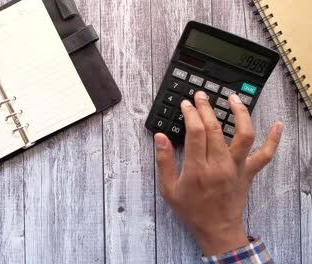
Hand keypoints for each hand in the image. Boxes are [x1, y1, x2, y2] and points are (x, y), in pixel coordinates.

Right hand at [155, 91, 283, 255]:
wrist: (216, 230)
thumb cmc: (192, 211)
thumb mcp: (168, 189)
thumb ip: (164, 161)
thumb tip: (160, 138)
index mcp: (197, 169)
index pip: (195, 132)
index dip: (190, 114)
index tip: (186, 104)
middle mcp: (219, 165)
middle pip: (215, 129)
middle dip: (207, 108)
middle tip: (201, 95)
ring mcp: (236, 168)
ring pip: (243, 135)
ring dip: (240, 114)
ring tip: (234, 99)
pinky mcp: (248, 172)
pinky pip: (265, 155)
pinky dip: (273, 140)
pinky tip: (278, 125)